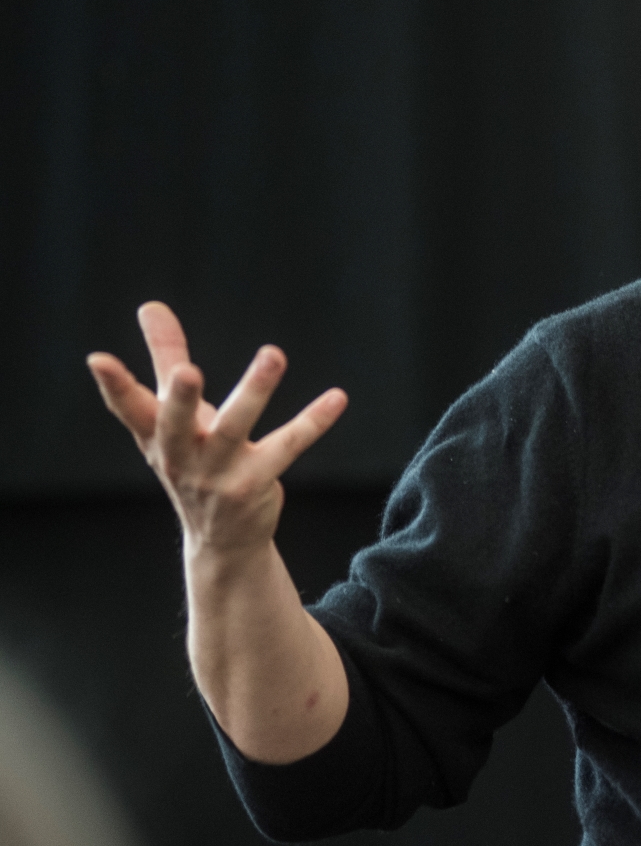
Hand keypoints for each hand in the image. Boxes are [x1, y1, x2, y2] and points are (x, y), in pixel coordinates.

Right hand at [86, 302, 347, 555]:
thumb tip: (150, 305)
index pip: (130, 409)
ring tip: (273, 354)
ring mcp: (217, 473)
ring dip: (253, 391)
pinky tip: (337, 397)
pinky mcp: (254, 483)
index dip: (113, 386)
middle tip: (186, 371)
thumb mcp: (175, 414)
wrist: (221, 540)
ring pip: (234, 429)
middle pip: (175, 424)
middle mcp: (182, 455)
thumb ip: (166, 356)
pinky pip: (286, 447)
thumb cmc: (194, 459)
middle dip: (179, 399)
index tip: (97, 359)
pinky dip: (312, 422)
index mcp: (157, 436)